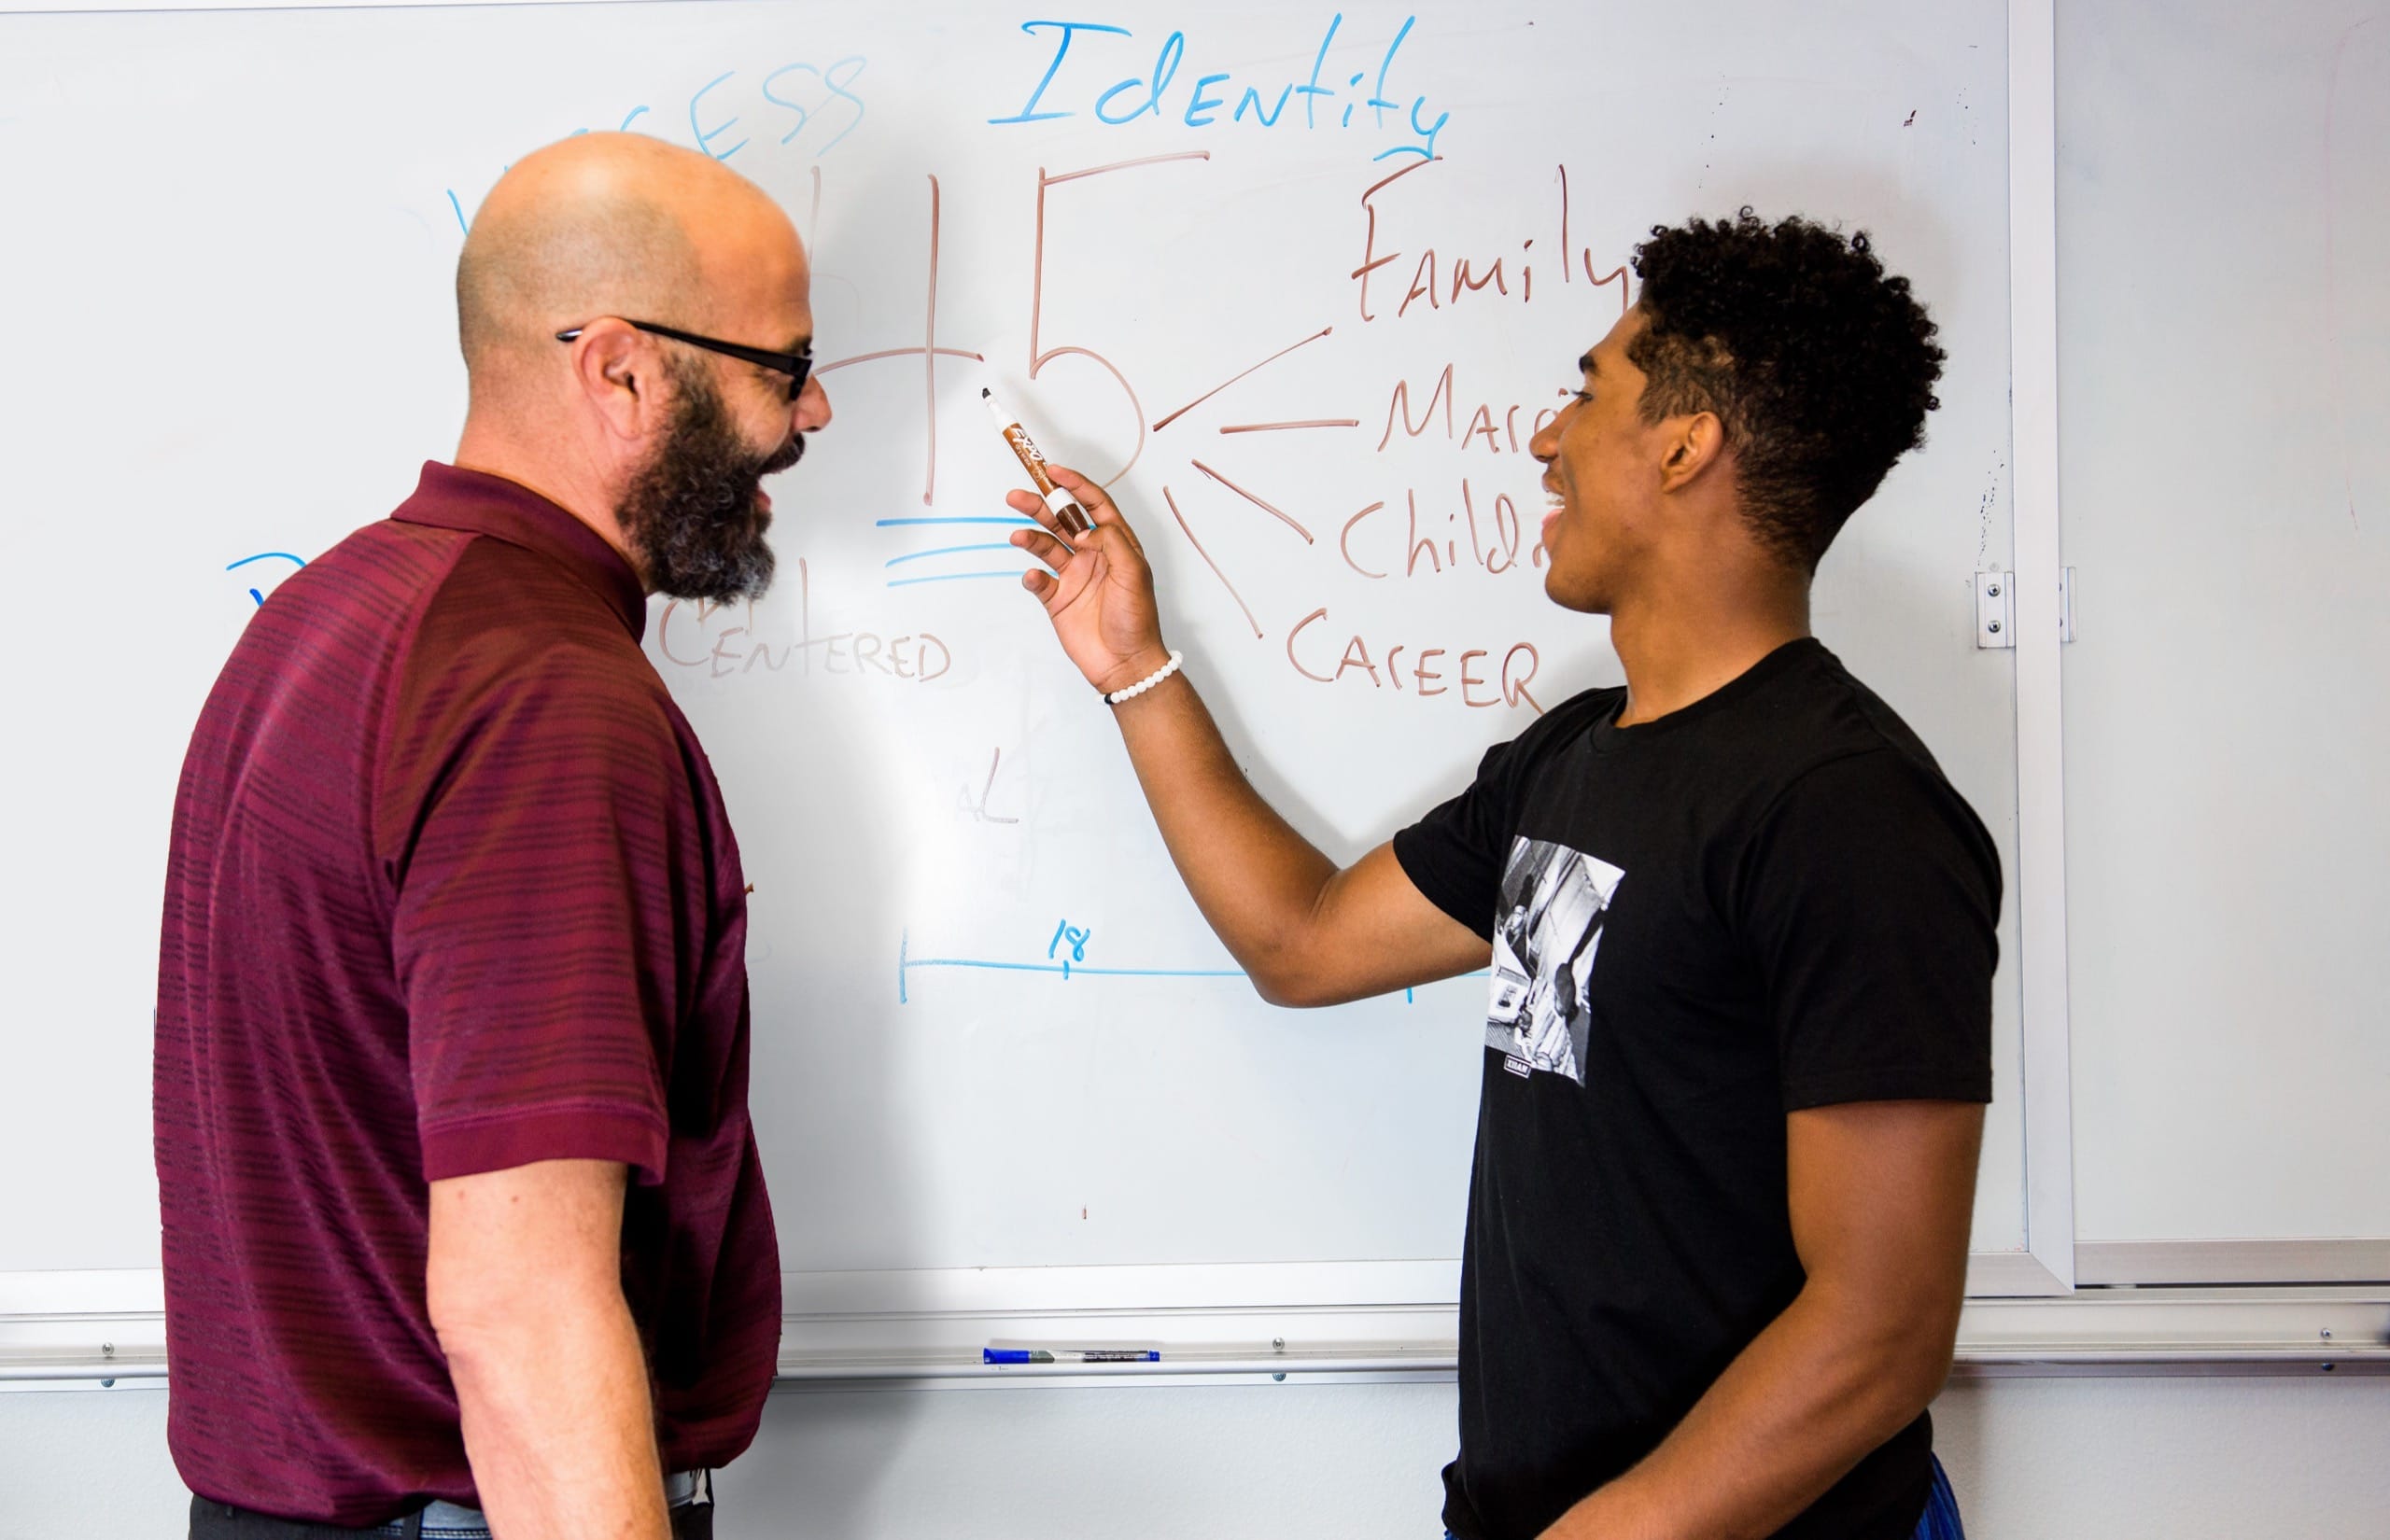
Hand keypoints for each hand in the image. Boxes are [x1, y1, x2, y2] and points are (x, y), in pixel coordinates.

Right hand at [1008, 465, 1172, 697]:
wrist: (1125, 663)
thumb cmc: (1137, 619)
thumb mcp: (1134, 573)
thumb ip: (1112, 542)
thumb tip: (1086, 529)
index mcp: (1115, 544)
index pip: (1093, 505)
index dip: (1074, 485)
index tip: (1052, 471)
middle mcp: (1092, 555)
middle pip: (1062, 521)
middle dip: (1040, 505)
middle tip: (1017, 496)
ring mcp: (1074, 576)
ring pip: (1046, 546)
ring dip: (1031, 537)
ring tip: (1018, 536)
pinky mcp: (1058, 599)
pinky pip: (1039, 581)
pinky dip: (1032, 576)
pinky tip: (1033, 578)